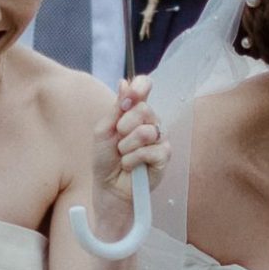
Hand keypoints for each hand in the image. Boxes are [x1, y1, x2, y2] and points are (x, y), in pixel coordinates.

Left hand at [93, 78, 168, 212]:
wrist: (108, 187)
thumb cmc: (106, 159)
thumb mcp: (104, 130)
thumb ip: (116, 108)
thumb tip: (124, 83)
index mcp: (135, 111)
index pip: (145, 86)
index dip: (139, 86)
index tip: (129, 96)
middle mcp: (150, 121)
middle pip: (144, 109)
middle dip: (124, 126)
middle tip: (118, 139)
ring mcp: (159, 139)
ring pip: (147, 131)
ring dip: (127, 146)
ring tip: (123, 155)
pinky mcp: (164, 157)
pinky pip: (151, 151)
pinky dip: (134, 159)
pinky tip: (130, 166)